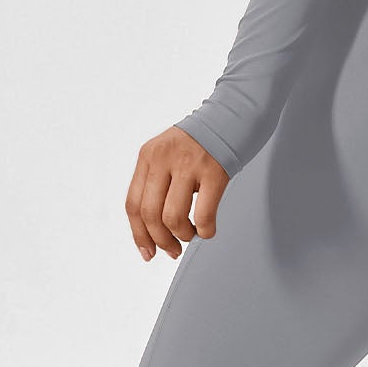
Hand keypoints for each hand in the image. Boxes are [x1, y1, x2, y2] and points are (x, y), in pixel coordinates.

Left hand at [125, 127, 229, 260]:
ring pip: (173, 217)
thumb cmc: (203, 140)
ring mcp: (189, 164)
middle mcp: (164, 159)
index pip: (133, 204)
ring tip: (191, 233)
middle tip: (172, 249)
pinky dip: (205, 230)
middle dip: (160, 240)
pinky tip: (208, 229)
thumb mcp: (168, 154)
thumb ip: (157, 181)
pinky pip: (203, 215)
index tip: (148, 252)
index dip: (139, 234)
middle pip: (150, 214)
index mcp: (148, 156)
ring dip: (182, 235)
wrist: (233, 114)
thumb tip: (154, 226)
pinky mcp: (215, 171)